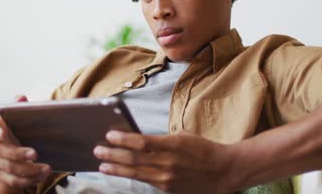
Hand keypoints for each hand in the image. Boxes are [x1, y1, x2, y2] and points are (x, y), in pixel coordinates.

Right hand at [0, 95, 50, 187]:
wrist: (9, 147)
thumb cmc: (16, 127)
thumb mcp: (16, 117)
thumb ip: (18, 108)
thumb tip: (21, 97)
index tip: (3, 133)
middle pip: (1, 152)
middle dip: (18, 154)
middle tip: (36, 153)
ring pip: (9, 168)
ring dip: (28, 170)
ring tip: (46, 168)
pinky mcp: (1, 175)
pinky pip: (13, 180)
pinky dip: (28, 180)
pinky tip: (41, 176)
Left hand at [93, 130, 236, 193]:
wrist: (223, 172)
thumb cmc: (203, 150)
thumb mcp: (184, 136)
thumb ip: (162, 139)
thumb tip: (139, 139)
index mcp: (173, 144)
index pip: (142, 142)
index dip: (123, 139)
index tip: (110, 134)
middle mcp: (168, 162)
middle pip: (134, 158)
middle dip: (113, 154)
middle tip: (98, 150)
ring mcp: (167, 177)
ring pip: (135, 172)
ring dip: (116, 167)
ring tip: (102, 164)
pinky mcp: (167, 188)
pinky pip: (144, 180)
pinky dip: (129, 175)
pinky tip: (118, 171)